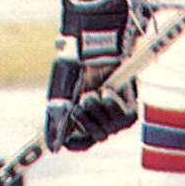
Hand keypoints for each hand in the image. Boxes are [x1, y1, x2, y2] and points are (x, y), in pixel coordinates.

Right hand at [44, 0, 136, 152]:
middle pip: (94, 137)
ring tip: (94, 92)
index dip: (75, 142)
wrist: (98, 39)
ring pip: (108, 131)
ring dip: (97, 112)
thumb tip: (54, 146)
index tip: (67, 142)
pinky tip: (108, 90)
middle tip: (83, 99)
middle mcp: (100, 114)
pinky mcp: (131, 103)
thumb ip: (56, 117)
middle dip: (86, 121)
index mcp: (80, 113)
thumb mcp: (61, 88)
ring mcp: (116, 110)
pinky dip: (113, 106)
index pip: (80, 142)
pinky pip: (124, 120)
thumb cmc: (76, 59)